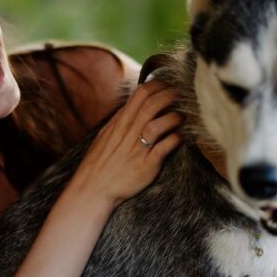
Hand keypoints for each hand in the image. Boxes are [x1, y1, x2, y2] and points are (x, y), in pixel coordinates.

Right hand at [69, 80, 182, 208]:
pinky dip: (174, 139)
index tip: (169, 86)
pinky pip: (163, 149)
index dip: (158, 86)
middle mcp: (128, 133)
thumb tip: (133, 104)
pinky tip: (180, 137)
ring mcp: (137, 150)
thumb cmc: (101, 163)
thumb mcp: (106, 135)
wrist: (93, 190)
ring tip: (182, 117)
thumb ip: (120, 119)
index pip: (140, 94)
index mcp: (120, 123)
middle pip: (152, 105)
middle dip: (170, 96)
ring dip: (174, 117)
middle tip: (183, 96)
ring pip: (157, 125)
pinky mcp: (146, 167)